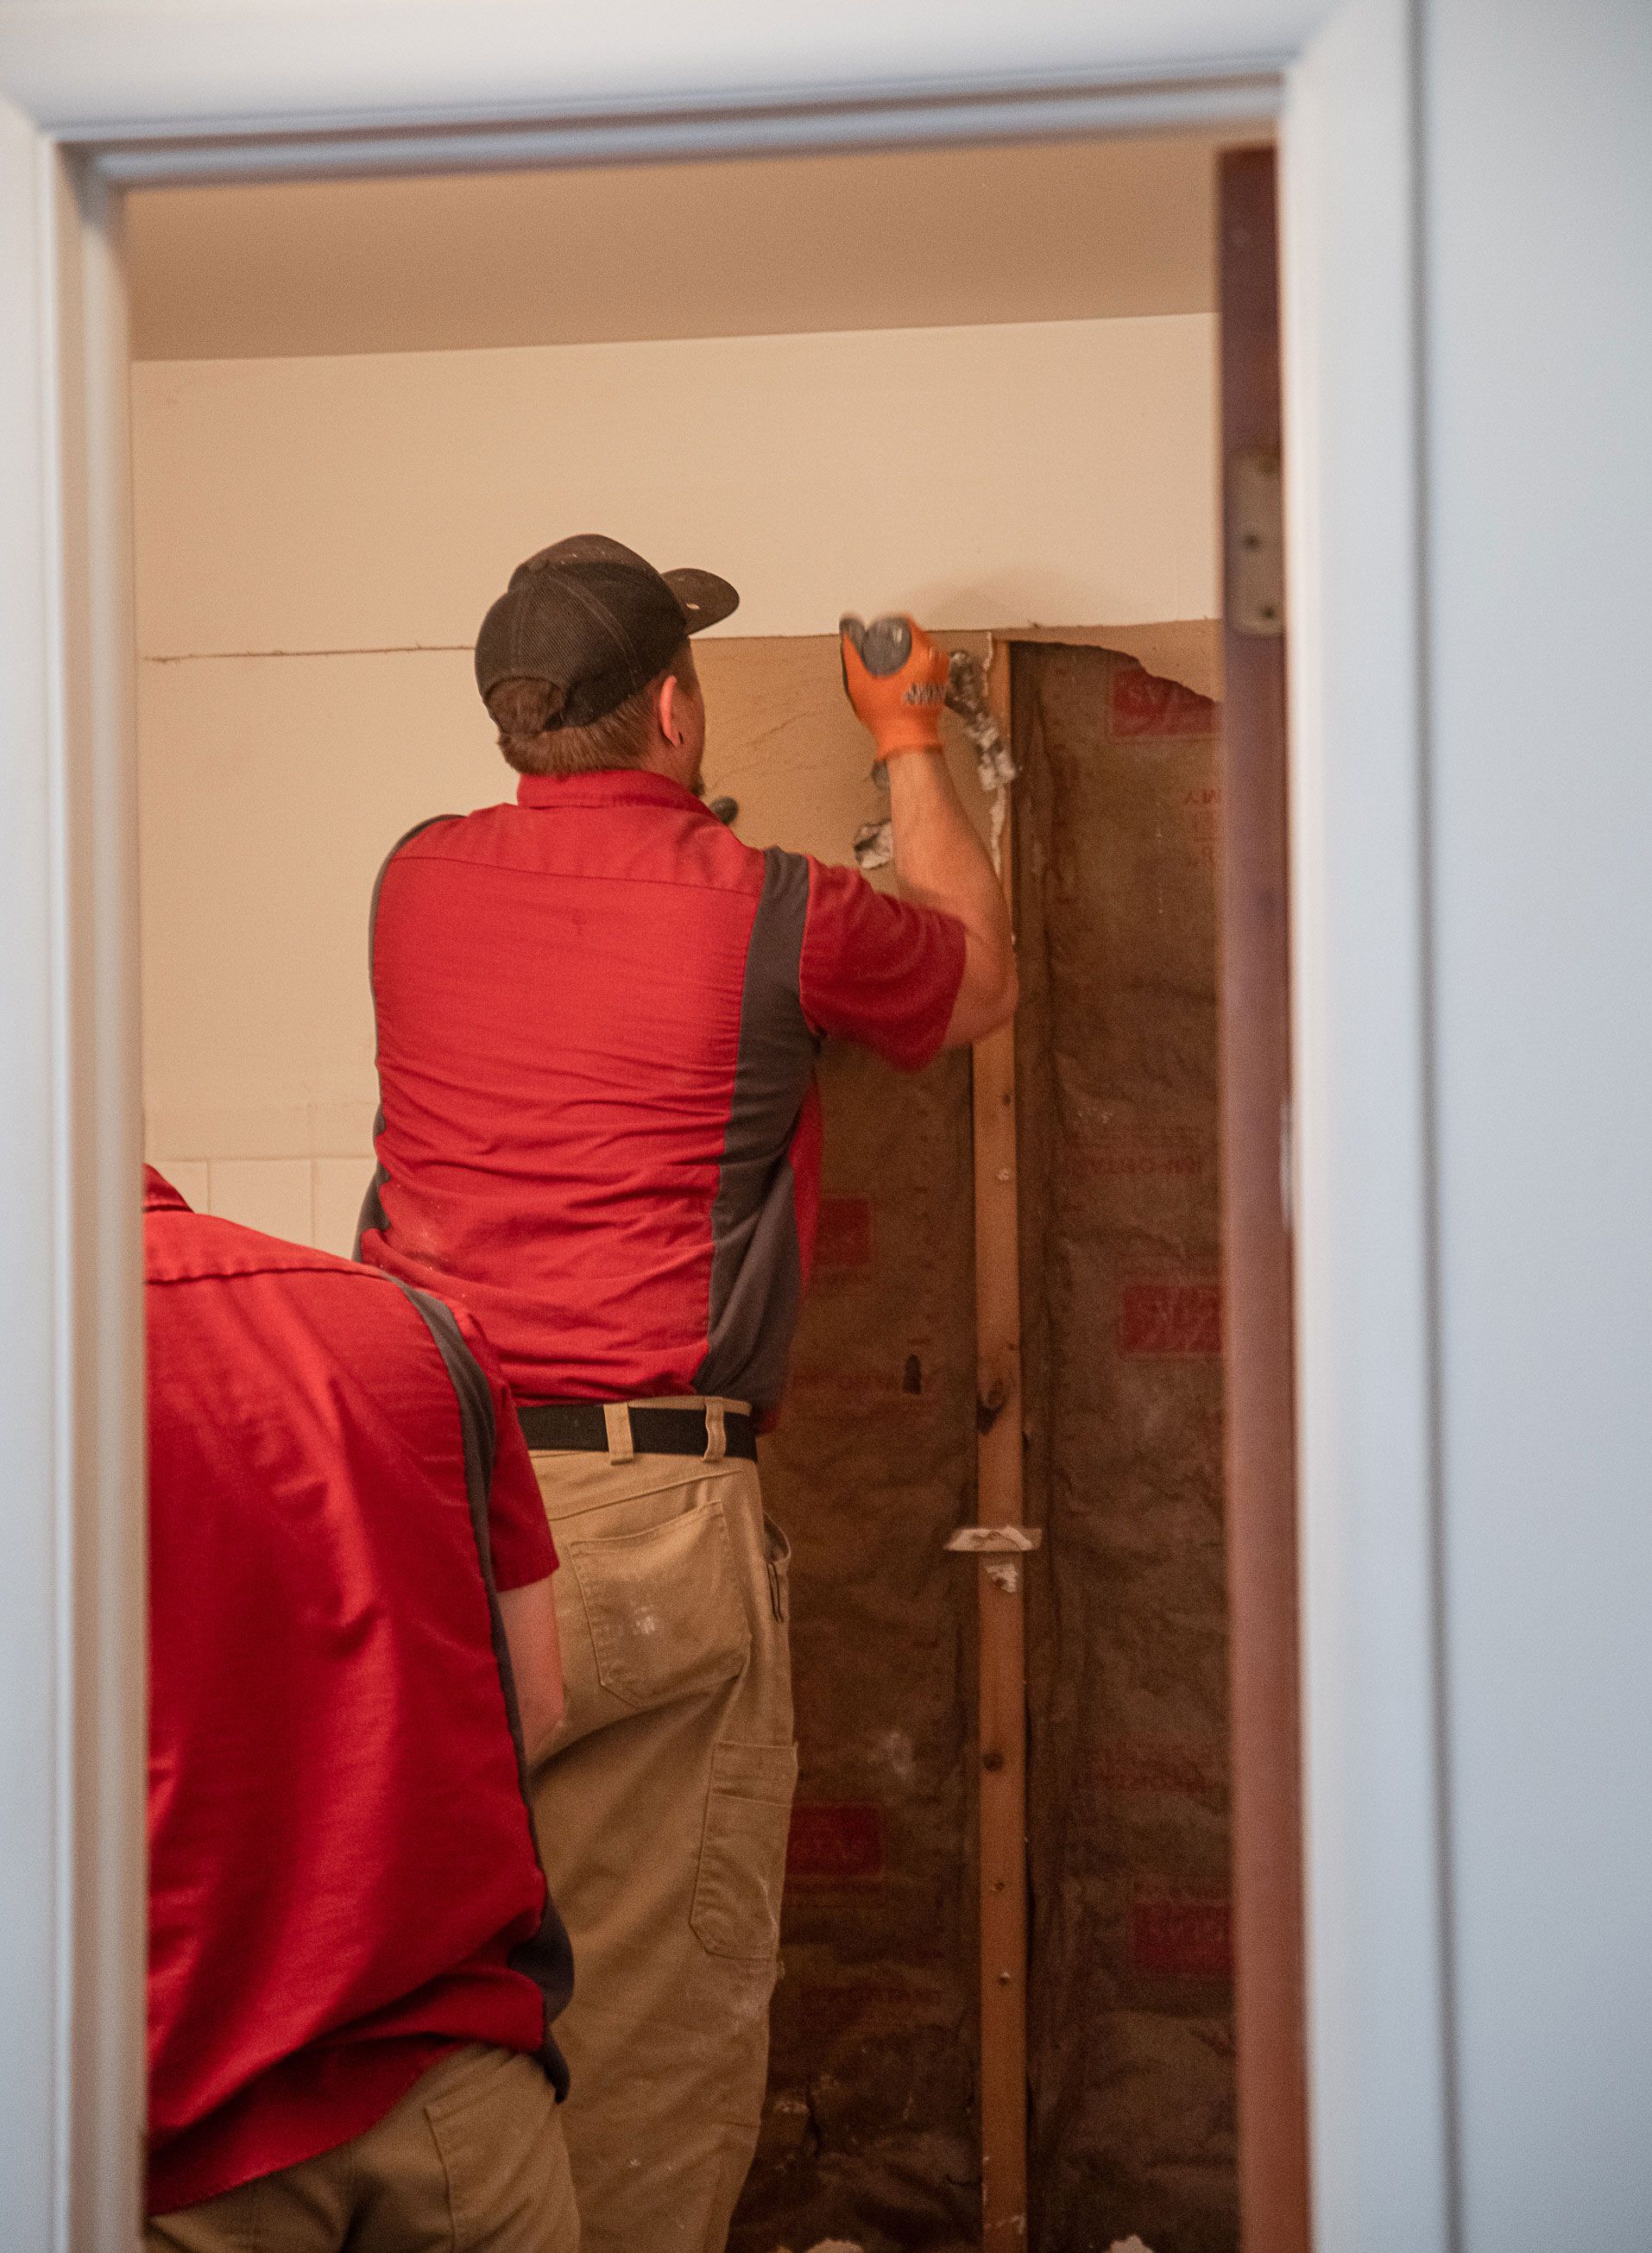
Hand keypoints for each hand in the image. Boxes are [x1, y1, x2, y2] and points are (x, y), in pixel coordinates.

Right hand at [839, 613, 948, 759]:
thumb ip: (852, 655)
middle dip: (899, 639)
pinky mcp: (941, 682)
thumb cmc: (890, 717)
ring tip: (892, 661)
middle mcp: (936, 660)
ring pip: (922, 648)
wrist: (907, 739)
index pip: (907, 623)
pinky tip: (902, 674)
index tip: (880, 630)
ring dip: (907, 651)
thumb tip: (848, 634)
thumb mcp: (860, 683)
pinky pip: (927, 662)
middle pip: (915, 634)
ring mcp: (941, 672)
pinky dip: (915, 664)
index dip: (889, 624)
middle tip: (885, 647)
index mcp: (922, 654)